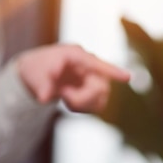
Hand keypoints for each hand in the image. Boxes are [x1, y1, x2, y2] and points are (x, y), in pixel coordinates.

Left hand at [16, 44, 130, 112]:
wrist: (36, 74)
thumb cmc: (36, 68)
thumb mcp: (33, 75)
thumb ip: (41, 86)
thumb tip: (44, 98)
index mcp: (75, 55)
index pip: (96, 64)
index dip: (113, 71)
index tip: (128, 77)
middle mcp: (88, 65)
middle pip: (99, 86)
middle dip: (83, 98)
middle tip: (64, 96)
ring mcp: (92, 77)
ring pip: (100, 98)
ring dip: (82, 104)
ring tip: (64, 96)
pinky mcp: (93, 89)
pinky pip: (97, 105)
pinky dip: (83, 108)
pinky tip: (69, 101)